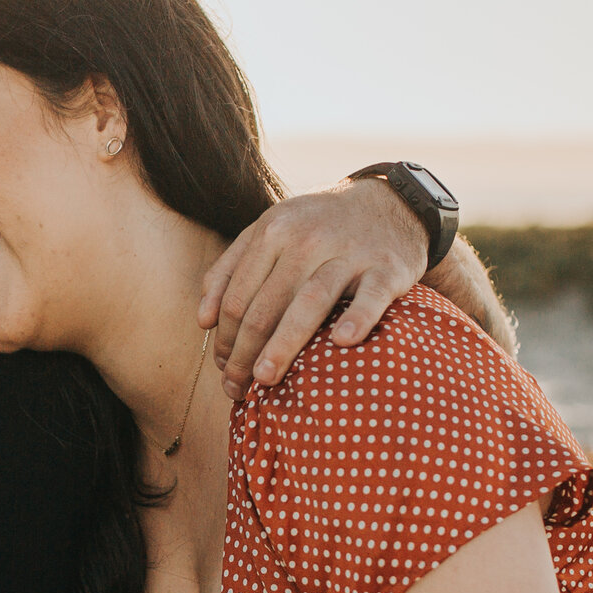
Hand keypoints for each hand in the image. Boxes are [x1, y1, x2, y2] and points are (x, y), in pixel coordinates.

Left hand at [199, 178, 426, 399]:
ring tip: (265, 379)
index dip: (225, 338)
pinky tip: (342, 343)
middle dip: (245, 352)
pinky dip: (357, 318)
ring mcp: (350, 253)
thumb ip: (230, 269)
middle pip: (266, 305)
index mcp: (273, 231)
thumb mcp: (271, 231)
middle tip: (236, 388)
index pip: (238, 296)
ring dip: (284, 343)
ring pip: (310, 302)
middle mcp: (308, 239)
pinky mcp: (388, 268)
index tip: (223, 368)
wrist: (389, 203)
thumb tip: (203, 320)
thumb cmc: (318, 227)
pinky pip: (371, 297)